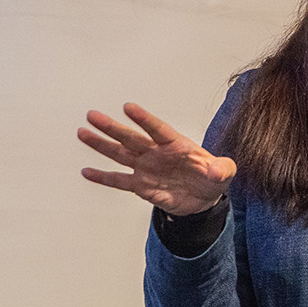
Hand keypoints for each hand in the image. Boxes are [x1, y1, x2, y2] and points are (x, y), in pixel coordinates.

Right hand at [78, 102, 235, 215]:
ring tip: (83, 133)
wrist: (204, 199)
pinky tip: (88, 171)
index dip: (143, 119)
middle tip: (93, 116)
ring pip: (120, 154)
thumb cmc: (211, 178)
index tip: (128, 108)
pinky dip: (104, 177)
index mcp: (176, 144)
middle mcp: (156, 153)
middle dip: (112, 127)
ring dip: (102, 144)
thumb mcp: (224, 173)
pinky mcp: (141, 185)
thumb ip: (221, 169)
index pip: (157, 129)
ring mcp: (146, 168)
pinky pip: (119, 180)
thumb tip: (216, 170)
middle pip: (131, 137)